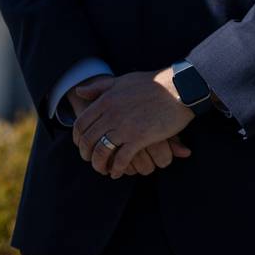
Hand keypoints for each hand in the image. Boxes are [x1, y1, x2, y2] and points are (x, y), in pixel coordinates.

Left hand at [72, 69, 194, 177]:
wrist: (176, 87)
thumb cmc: (151, 83)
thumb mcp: (121, 81)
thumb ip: (99, 87)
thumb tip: (79, 91)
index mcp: (105, 100)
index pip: (81, 123)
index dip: (77, 138)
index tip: (80, 145)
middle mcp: (111, 114)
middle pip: (88, 140)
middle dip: (86, 153)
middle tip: (89, 159)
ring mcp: (124, 127)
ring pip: (102, 151)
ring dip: (99, 164)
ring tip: (102, 169)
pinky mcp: (140, 138)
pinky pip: (122, 158)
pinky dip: (117, 168)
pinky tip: (117, 173)